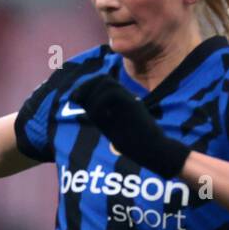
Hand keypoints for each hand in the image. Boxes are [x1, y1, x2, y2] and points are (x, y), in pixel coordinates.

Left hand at [70, 74, 189, 178]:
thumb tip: (81, 107)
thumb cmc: (135, 144)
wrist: (154, 150)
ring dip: (93, 97)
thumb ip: (99, 116)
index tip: (74, 99)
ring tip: (93, 115)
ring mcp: (129, 99)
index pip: (101, 82)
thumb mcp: (111, 129)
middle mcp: (124, 96)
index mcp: (120, 100)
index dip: (86, 86)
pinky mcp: (133, 106)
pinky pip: (112, 94)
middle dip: (85, 87)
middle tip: (75, 100)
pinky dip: (100, 104)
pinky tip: (102, 118)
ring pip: (106, 83)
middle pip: (102, 78)